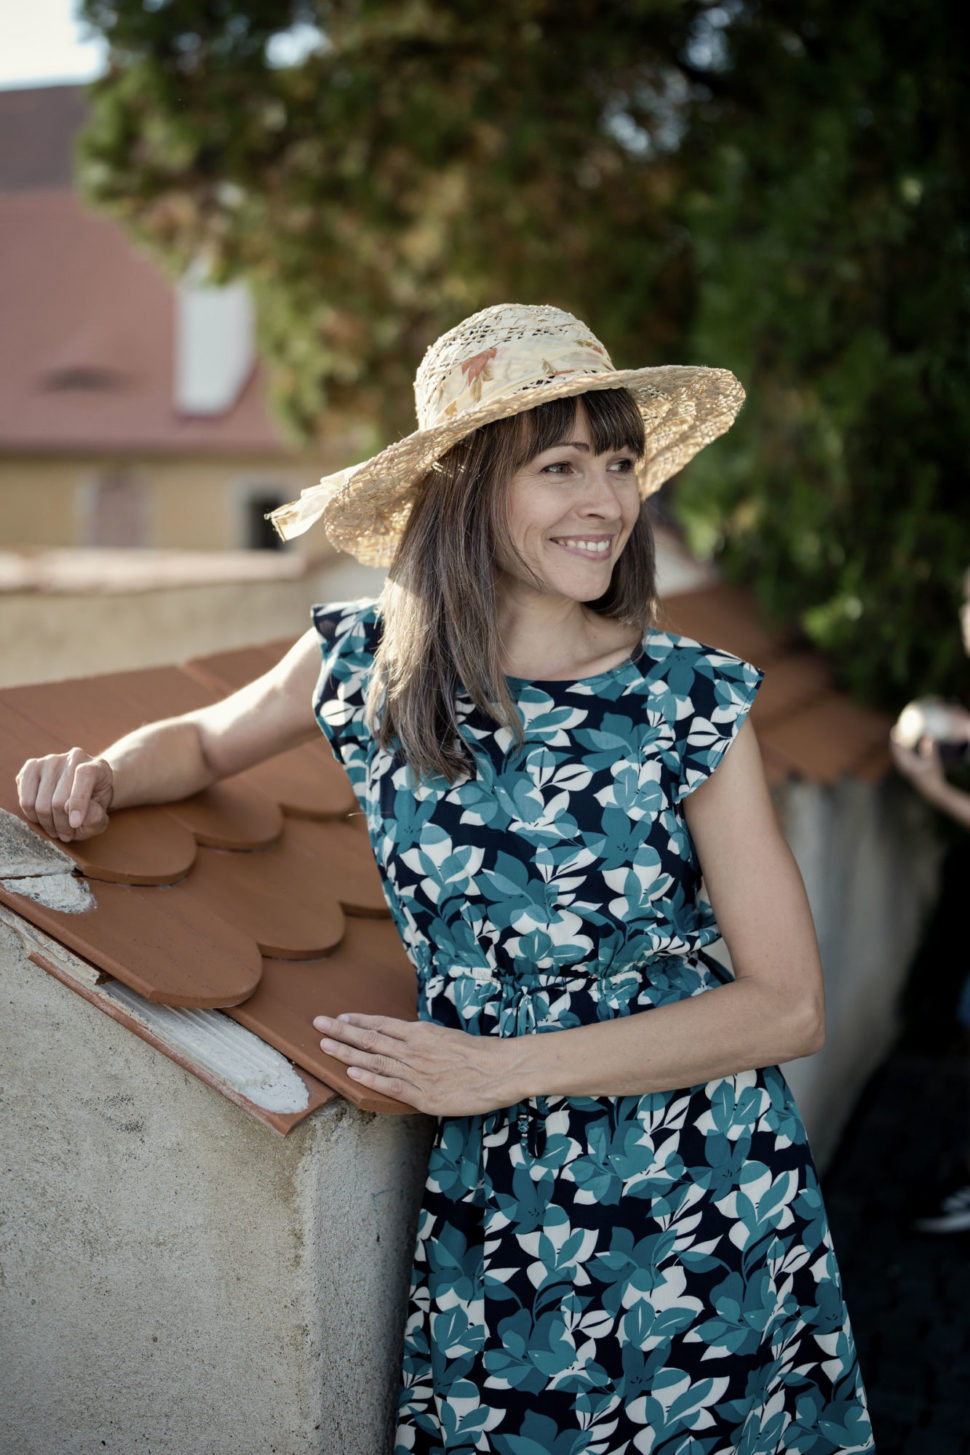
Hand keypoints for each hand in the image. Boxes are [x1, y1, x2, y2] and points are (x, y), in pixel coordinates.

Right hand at [16, 749, 113, 840]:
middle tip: (67, 834)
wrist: (84, 791)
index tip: (75, 825)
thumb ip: (95, 818)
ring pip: (39, 803)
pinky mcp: (31, 767)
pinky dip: (33, 816)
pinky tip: (44, 818)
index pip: (84, 776)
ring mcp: (50, 760)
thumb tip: (71, 811)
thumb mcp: (102, 816)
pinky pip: (25, 800)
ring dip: (48, 824)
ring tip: (57, 829)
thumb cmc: (94, 806)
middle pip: (58, 800)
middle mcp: (73, 758)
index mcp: (97, 766)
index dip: (78, 803)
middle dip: (62, 825)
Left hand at [312, 1013, 518, 1115]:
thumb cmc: (480, 1054)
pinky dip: (369, 1078)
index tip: (340, 1016)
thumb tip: (407, 1039)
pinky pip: (390, 1085)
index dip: (359, 1021)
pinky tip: (351, 1072)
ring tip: (324, 1045)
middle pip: (372, 1038)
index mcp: (422, 1033)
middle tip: (318, 1023)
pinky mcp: (423, 1095)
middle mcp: (415, 1049)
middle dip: (342, 1030)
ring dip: (347, 1051)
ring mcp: (417, 1072)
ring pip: (375, 1060)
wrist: (502, 1069)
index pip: (383, 1025)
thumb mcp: (449, 1038)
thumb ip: (426, 1040)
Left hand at [890, 732, 946, 795]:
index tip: (896, 728)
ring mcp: (904, 768)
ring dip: (898, 744)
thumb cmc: (933, 775)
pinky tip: (905, 744)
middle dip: (896, 739)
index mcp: (906, 764)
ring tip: (900, 733)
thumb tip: (928, 736)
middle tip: (897, 728)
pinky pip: (901, 757)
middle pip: (895, 750)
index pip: (897, 748)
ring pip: (897, 754)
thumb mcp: (932, 761)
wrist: (931, 790)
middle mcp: (902, 766)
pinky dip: (902, 749)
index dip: (895, 737)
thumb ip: (929, 748)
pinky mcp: (907, 769)